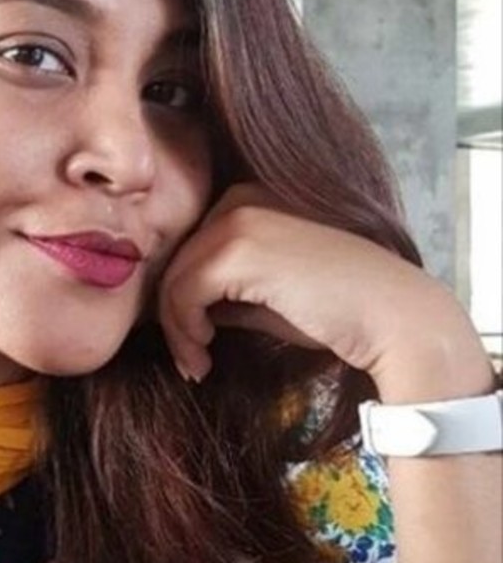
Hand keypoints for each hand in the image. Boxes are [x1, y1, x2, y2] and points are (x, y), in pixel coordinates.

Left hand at [156, 184, 488, 400]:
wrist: (389, 316)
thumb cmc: (337, 311)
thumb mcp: (270, 296)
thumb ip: (229, 292)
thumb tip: (185, 309)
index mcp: (252, 199)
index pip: (191, 249)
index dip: (181, 297)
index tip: (193, 341)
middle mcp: (242, 198)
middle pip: (176, 261)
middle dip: (173, 317)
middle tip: (190, 360)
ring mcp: (240, 219)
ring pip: (173, 279)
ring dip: (177, 330)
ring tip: (196, 364)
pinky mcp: (239, 248)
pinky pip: (183, 292)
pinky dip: (184, 329)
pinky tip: (206, 353)